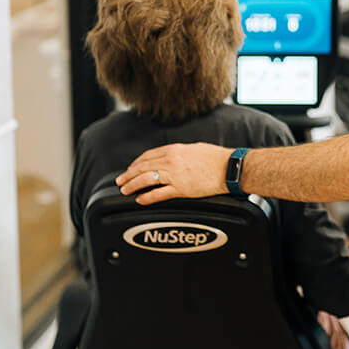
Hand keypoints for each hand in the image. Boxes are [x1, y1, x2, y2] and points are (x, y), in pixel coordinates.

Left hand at [116, 142, 231, 204]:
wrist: (229, 167)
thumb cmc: (216, 158)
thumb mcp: (194, 148)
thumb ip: (179, 152)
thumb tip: (169, 157)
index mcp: (174, 150)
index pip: (148, 156)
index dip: (136, 163)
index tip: (130, 169)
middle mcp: (171, 161)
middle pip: (143, 167)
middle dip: (128, 175)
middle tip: (120, 181)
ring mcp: (175, 176)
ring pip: (146, 180)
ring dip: (133, 185)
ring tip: (125, 190)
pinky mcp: (181, 189)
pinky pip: (159, 194)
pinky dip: (147, 197)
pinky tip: (141, 200)